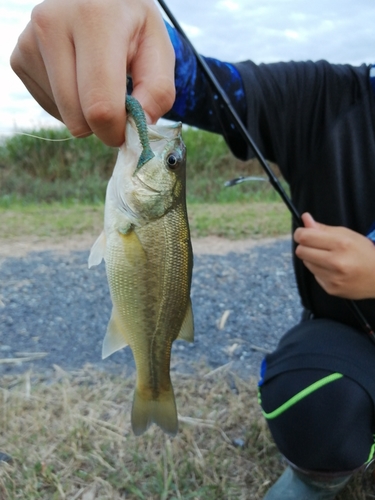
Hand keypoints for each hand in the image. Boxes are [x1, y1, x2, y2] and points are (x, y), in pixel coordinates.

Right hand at [10, 0, 175, 146]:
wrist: (97, 1)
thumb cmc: (132, 28)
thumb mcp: (159, 50)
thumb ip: (158, 92)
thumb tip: (137, 129)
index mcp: (93, 19)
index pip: (100, 105)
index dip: (117, 131)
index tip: (130, 128)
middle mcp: (52, 25)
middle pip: (78, 118)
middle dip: (103, 126)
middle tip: (118, 101)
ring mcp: (29, 42)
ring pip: (64, 118)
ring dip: (86, 114)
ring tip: (96, 79)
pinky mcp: (19, 59)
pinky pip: (51, 109)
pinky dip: (70, 107)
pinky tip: (78, 78)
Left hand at [294, 213, 374, 298]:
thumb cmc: (364, 252)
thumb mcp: (347, 235)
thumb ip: (323, 228)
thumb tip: (305, 219)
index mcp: (341, 244)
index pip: (305, 237)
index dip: (300, 233)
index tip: (303, 233)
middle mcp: (336, 262)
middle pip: (301, 251)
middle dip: (305, 246)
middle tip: (316, 246)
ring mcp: (332, 278)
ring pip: (306, 263)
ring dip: (312, 259)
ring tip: (328, 258)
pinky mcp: (330, 289)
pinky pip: (315, 275)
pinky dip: (320, 271)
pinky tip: (333, 270)